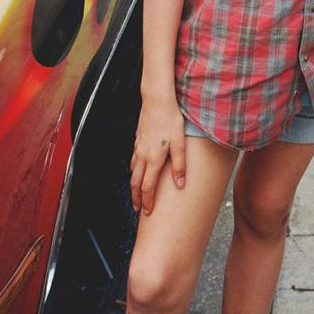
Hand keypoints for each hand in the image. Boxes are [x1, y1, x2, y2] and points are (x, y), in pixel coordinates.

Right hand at [129, 94, 185, 214]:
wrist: (157, 101)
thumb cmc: (171, 119)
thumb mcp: (180, 142)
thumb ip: (180, 164)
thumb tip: (180, 184)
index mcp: (154, 159)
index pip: (148, 186)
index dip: (148, 201)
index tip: (148, 212)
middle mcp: (143, 156)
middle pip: (136, 183)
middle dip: (137, 198)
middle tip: (138, 210)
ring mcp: (138, 148)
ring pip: (133, 172)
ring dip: (134, 186)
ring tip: (136, 194)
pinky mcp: (138, 141)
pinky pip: (133, 161)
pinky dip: (134, 171)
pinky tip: (137, 171)